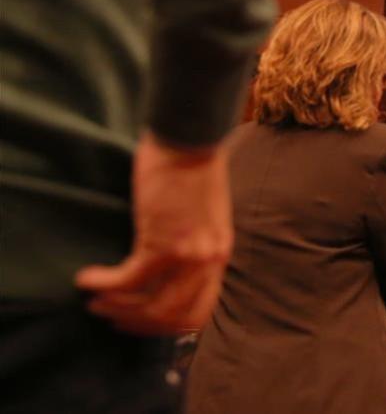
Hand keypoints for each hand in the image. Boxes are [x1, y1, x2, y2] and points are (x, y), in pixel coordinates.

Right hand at [75, 133, 232, 334]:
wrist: (191, 139)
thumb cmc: (192, 168)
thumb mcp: (204, 215)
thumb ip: (193, 243)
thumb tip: (168, 266)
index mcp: (219, 253)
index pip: (200, 309)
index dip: (167, 325)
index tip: (141, 321)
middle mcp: (209, 260)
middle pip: (175, 317)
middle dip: (139, 323)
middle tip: (112, 317)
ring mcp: (188, 255)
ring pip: (151, 306)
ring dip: (118, 308)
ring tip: (95, 300)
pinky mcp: (161, 242)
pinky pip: (129, 280)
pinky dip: (104, 283)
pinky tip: (87, 278)